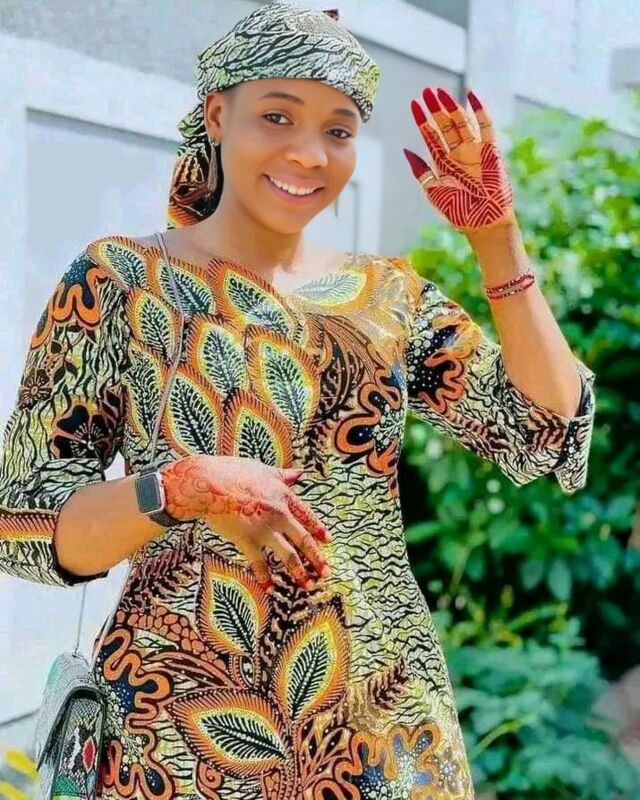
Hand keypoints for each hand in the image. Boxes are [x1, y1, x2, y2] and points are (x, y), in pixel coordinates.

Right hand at [160, 455, 331, 592]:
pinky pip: (259, 562)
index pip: (306, 516)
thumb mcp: (263, 470)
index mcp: (283, 496)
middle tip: (327, 573)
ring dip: (300, 572)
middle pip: (303, 539)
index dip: (318, 529)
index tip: (328, 541)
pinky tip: (270, 589)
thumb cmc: (233, 472)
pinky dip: (265, 577)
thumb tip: (300, 473)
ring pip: (288, 554)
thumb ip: (283, 475)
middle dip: (317, 558)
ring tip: (308, 585)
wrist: (207, 483)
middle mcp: (278, 514)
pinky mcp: (246, 539)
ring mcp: (264, 529)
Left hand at [403, 87, 515, 234]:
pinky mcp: (491, 151)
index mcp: (443, 163)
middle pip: (445, 125)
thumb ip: (421, 171)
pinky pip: (486, 127)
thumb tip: (406, 150)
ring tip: (440, 92)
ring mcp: (474, 151)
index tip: (414, 103)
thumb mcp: (434, 191)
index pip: (431, 136)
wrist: (482, 222)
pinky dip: (479, 111)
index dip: (423, 120)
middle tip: (426, 91)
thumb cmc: (458, 211)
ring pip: (462, 123)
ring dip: (451, 107)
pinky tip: (470, 96)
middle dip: (436, 108)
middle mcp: (458, 154)